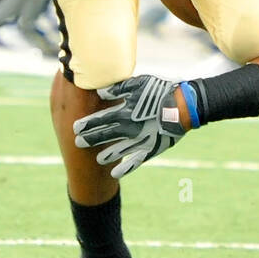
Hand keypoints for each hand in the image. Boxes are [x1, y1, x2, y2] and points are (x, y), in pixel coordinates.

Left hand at [72, 73, 188, 177]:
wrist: (183, 106)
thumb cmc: (160, 91)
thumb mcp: (139, 83)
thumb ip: (118, 89)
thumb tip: (100, 92)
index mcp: (124, 112)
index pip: (100, 120)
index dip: (87, 124)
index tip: (75, 128)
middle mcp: (128, 128)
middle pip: (104, 136)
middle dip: (90, 139)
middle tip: (78, 143)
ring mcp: (139, 141)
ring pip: (117, 151)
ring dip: (105, 155)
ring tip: (97, 159)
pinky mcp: (151, 149)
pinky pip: (135, 162)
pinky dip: (124, 168)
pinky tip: (115, 174)